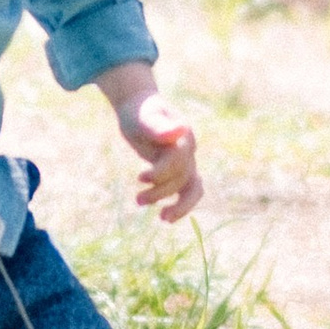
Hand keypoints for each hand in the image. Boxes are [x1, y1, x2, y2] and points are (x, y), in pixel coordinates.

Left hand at [113, 85, 201, 223]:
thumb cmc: (140, 113)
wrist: (140, 110)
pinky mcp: (180, 170)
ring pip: (192, 189)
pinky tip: (166, 215)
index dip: (161, 172)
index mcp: (184, 135)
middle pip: (182, 177)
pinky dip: (181, 205)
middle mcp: (189, 150)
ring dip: (178, 205)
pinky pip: (189, 191)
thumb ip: (159, 127)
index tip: (140, 178)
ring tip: (159, 217)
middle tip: (138, 200)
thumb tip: (179, 130)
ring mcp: (187, 161)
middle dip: (161, 191)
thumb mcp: (144, 118)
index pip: (179, 160)